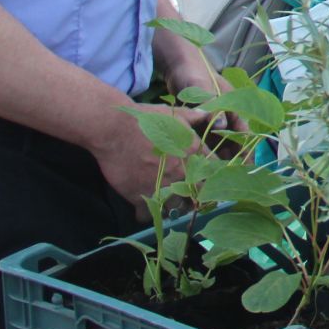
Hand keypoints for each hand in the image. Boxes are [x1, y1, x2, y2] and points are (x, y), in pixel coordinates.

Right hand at [91, 102, 209, 219]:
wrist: (115, 129)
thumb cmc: (147, 118)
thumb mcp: (175, 113)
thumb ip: (195, 117)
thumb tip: (207, 115)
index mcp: (193, 155)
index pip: (213, 172)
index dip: (209, 177)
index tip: (203, 178)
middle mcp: (181, 175)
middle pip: (196, 195)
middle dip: (193, 195)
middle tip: (185, 192)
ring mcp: (162, 188)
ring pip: (175, 208)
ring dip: (172, 205)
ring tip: (166, 199)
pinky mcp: (141, 197)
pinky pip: (148, 215)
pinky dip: (146, 213)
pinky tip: (144, 207)